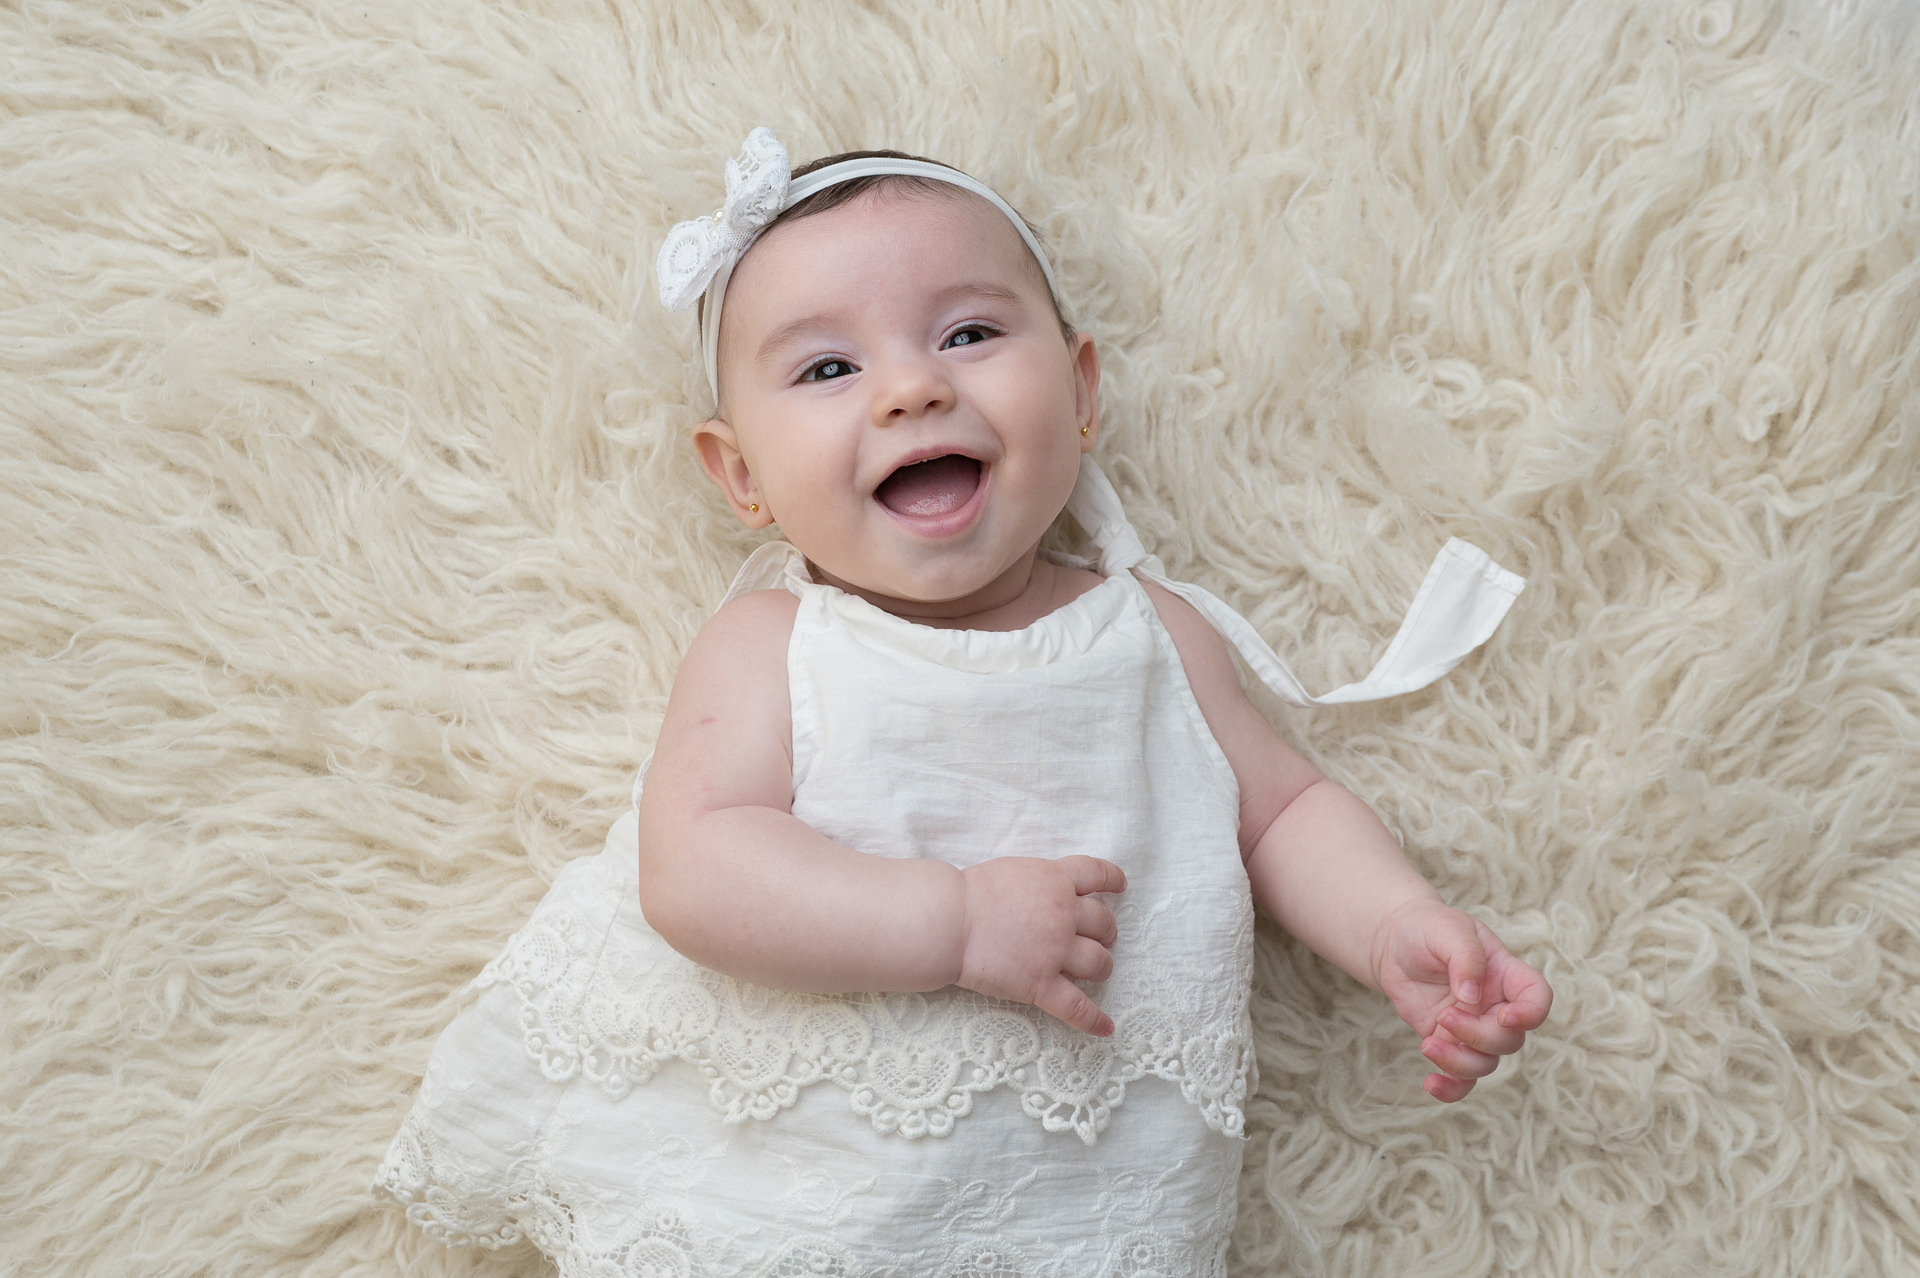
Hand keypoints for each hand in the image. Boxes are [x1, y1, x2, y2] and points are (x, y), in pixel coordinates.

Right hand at [954, 855, 1126, 1035]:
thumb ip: (1041, 880)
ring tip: (1097, 971)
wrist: (949, 921)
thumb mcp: (1015, 870)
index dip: (1114, 879)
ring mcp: (1055, 951)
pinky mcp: (1041, 984)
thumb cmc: (970, 893)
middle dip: (1106, 931)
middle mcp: (1064, 914)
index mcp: (1056, 880)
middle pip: (1104, 923)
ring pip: (1100, 963)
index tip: (1120, 886)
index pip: (1098, 874)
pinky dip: (1094, 1020)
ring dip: (1103, 967)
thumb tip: (1051, 891)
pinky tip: (1106, 1028)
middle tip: (1099, 938)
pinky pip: (1077, 1008)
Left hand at [1372, 902, 1552, 1101]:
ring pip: (1486, 1063)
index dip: (1531, 1014)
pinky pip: (1460, 1077)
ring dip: (1459, 1063)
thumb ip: (1465, 958)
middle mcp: (1497, 1006)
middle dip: (1478, 1036)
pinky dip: (1450, 1088)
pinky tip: (1430, 1084)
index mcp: (1506, 975)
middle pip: (1508, 1040)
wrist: (1395, 943)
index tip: (1504, 1016)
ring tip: (1427, 1044)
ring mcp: (1474, 1028)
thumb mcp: (1448, 929)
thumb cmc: (1428, 929)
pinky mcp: (1450, 1042)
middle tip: (1443, 1016)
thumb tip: (1471, 998)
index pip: (1538, 998)